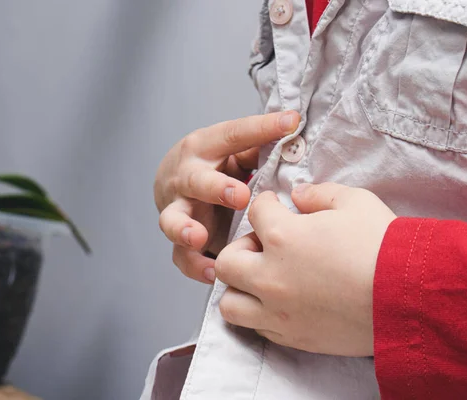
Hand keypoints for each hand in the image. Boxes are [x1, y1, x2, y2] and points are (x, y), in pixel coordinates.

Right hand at [154, 111, 299, 283]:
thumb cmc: (214, 163)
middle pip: (196, 181)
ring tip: (198, 238)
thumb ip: (258, 143)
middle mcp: (186, 176)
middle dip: (216, 188)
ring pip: (173, 220)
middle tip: (240, 197)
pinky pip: (181, 255)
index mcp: (206, 147)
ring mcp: (179, 208)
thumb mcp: (233, 147)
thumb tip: (294, 129)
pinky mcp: (179, 238)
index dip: (261, 130)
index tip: (290, 125)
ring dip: (185, 229)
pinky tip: (213, 273)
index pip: (234, 135)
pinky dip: (195, 265)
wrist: (172, 180)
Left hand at [215, 183, 395, 355]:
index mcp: (283, 237)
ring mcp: (279, 312)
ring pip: (230, 303)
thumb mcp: (355, 202)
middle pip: (226, 261)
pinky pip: (257, 328)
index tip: (275, 206)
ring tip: (261, 279)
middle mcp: (271, 277)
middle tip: (263, 245)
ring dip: (239, 287)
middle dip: (240, 247)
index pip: (255, 212)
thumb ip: (320, 194)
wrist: (410, 297)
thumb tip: (300, 195)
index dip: (265, 204)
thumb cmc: (384, 247)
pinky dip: (260, 313)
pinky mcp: (293, 337)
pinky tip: (280, 302)